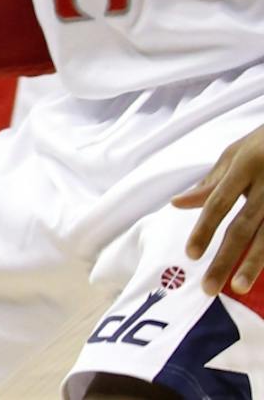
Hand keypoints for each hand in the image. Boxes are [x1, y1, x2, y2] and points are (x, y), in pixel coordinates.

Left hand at [176, 127, 263, 294]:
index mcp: (244, 166)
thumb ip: (210, 183)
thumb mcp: (235, 154)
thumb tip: (177, 203)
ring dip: (253, 264)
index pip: (219, 202)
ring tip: (238, 288)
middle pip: (243, 226)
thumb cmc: (263, 144)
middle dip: (225, 258)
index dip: (204, 229)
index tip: (190, 254)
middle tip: (208, 287)